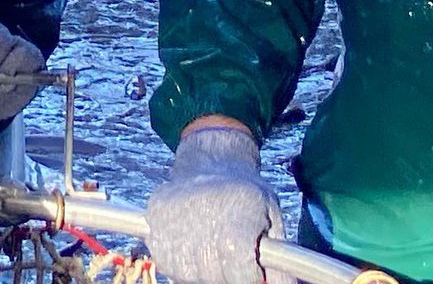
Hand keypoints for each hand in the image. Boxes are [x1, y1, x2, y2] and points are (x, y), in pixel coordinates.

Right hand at [145, 127, 292, 283]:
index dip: (249, 274)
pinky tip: (193, 239)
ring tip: (211, 240)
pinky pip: (167, 263)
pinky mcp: (152, 223)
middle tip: (230, 247)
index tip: (250, 261)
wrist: (209, 159)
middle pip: (215, 277)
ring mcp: (171, 224)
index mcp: (235, 222)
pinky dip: (181, 259)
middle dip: (226, 270)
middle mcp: (200, 223)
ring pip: (189, 274)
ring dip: (203, 266)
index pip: (242, 276)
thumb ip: (280, 259)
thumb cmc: (246, 193)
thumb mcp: (273, 218)